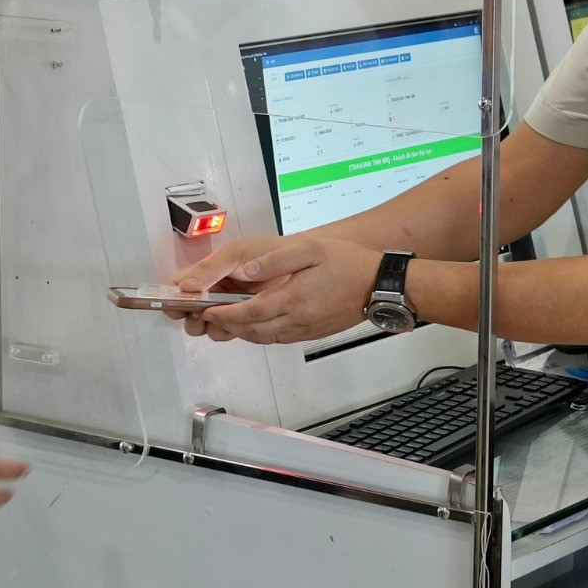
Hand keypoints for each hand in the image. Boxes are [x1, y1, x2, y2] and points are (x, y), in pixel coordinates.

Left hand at [172, 236, 382, 344]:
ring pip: (263, 338)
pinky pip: (278, 338)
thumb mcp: (311, 249)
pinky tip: (255, 324)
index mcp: (293, 298)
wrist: (380, 286)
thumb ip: (276, 260)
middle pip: (251, 330)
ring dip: (242, 332)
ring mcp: (304, 330)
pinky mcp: (311, 334)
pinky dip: (260, 334)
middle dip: (226, 325)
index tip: (207, 310)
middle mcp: (296, 319)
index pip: (248, 312)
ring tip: (226, 321)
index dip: (224, 314)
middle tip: (208, 317)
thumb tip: (247, 271)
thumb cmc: (348, 263)